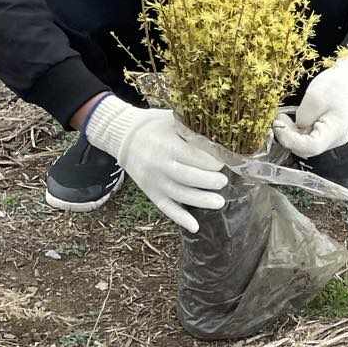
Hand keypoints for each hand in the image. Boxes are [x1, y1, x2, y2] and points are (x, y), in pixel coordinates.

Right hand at [84, 100, 226, 233]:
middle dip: (209, 181)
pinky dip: (180, 218)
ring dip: (201, 201)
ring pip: (179, 195)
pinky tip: (195, 227)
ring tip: (219, 202)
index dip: (211, 161)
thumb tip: (222, 135)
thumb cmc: (154, 126)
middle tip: (224, 181)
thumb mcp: (172, 120)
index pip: (192, 156)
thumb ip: (193, 128)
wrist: (123, 136)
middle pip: (188, 177)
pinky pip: (166, 207)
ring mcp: (154, 181)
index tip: (223, 161)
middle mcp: (160, 165)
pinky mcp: (151, 192)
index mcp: (167, 145)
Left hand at [272, 49, 347, 160]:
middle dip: (288, 136)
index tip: (277, 126)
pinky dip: (296, 131)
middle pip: (307, 148)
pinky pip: (307, 139)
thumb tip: (295, 127)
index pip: (311, 146)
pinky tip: (290, 120)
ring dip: (291, 133)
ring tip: (283, 117)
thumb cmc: (336, 86)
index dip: (291, 140)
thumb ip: (303, 116)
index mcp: (336, 131)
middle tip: (277, 119)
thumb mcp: (315, 97)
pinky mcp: (325, 135)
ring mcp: (330, 139)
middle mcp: (334, 140)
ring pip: (305, 145)